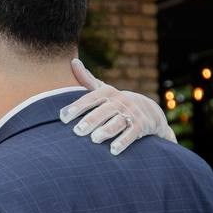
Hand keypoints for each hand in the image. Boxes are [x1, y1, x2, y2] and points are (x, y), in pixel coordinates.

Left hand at [60, 58, 176, 154]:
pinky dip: (123, 142)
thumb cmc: (117, 102)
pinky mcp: (141, 126)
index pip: (90, 99)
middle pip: (103, 111)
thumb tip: (73, 61)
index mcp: (107, 92)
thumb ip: (87, 80)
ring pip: (118, 122)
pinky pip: (132, 134)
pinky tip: (113, 150)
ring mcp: (131, 113)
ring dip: (106, 130)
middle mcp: (119, 101)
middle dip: (91, 120)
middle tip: (77, 131)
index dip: (76, 107)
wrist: (149, 110)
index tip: (62, 117)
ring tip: (95, 139)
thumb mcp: (104, 90)